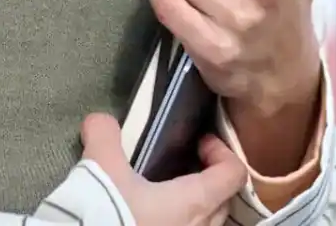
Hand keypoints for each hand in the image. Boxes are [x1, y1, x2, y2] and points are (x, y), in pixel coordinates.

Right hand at [79, 113, 244, 225]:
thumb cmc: (107, 212)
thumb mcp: (101, 166)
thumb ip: (105, 135)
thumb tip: (101, 120)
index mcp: (194, 203)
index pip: (234, 174)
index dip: (221, 152)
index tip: (198, 142)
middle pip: (223, 202)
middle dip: (209, 180)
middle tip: (181, 166)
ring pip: (205, 225)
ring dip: (194, 209)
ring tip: (164, 196)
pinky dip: (177, 225)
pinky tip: (148, 218)